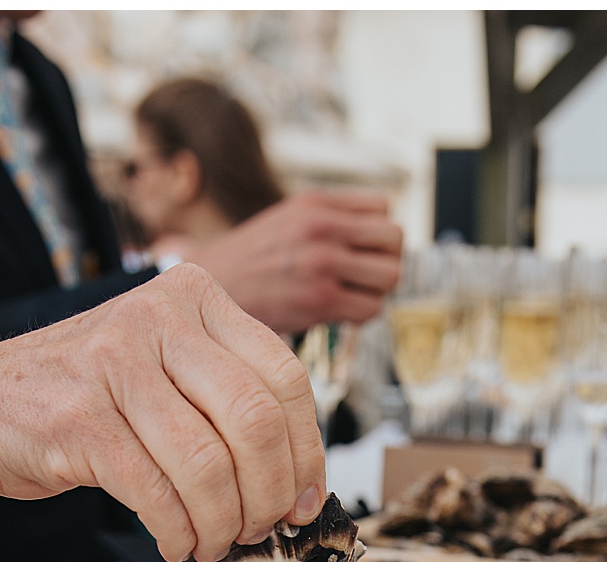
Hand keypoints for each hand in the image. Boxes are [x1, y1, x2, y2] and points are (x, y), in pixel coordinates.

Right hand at [0, 264, 324, 561]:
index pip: (284, 379)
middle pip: (255, 423)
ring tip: (213, 542)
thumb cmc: (78, 395)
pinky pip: (159, 492)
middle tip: (259, 529)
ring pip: (210, 465)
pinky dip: (179, 532)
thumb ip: (224, 399)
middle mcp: (157, 320)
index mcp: (193, 298)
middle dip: (269, 496)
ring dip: (223, 525)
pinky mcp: (81, 420)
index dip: (306, 454)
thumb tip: (297, 483)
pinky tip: (176, 541)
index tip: (303, 501)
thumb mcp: (161, 367)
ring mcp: (116, 366)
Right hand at [181, 190, 403, 334]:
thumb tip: (381, 235)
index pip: (384, 207)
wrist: (211, 287)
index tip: (362, 250)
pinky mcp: (320, 299)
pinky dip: (364, 315)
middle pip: (395, 239)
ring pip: (391, 275)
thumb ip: (331, 218)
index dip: (377, 233)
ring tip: (354, 294)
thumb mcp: (288, 217)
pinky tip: (342, 312)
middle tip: (364, 275)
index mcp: (316, 203)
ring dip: (378, 290)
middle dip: (385, 260)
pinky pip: (372, 308)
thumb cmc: (252, 259)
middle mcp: (322, 227)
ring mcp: (322, 262)